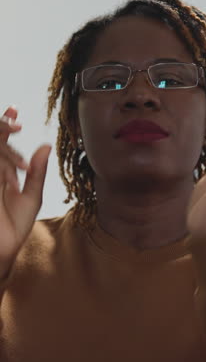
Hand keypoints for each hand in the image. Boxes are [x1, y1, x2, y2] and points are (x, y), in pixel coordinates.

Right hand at [0, 106, 51, 276]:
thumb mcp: (31, 197)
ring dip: (0, 142)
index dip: (4, 125)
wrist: (3, 251)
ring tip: (10, 129)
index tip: (14, 110)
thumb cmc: (16, 226)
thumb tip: (46, 145)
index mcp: (3, 172)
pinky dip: (1, 162)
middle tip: (12, 122)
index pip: (1, 143)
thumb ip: (37, 172)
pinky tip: (7, 170)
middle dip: (0, 129)